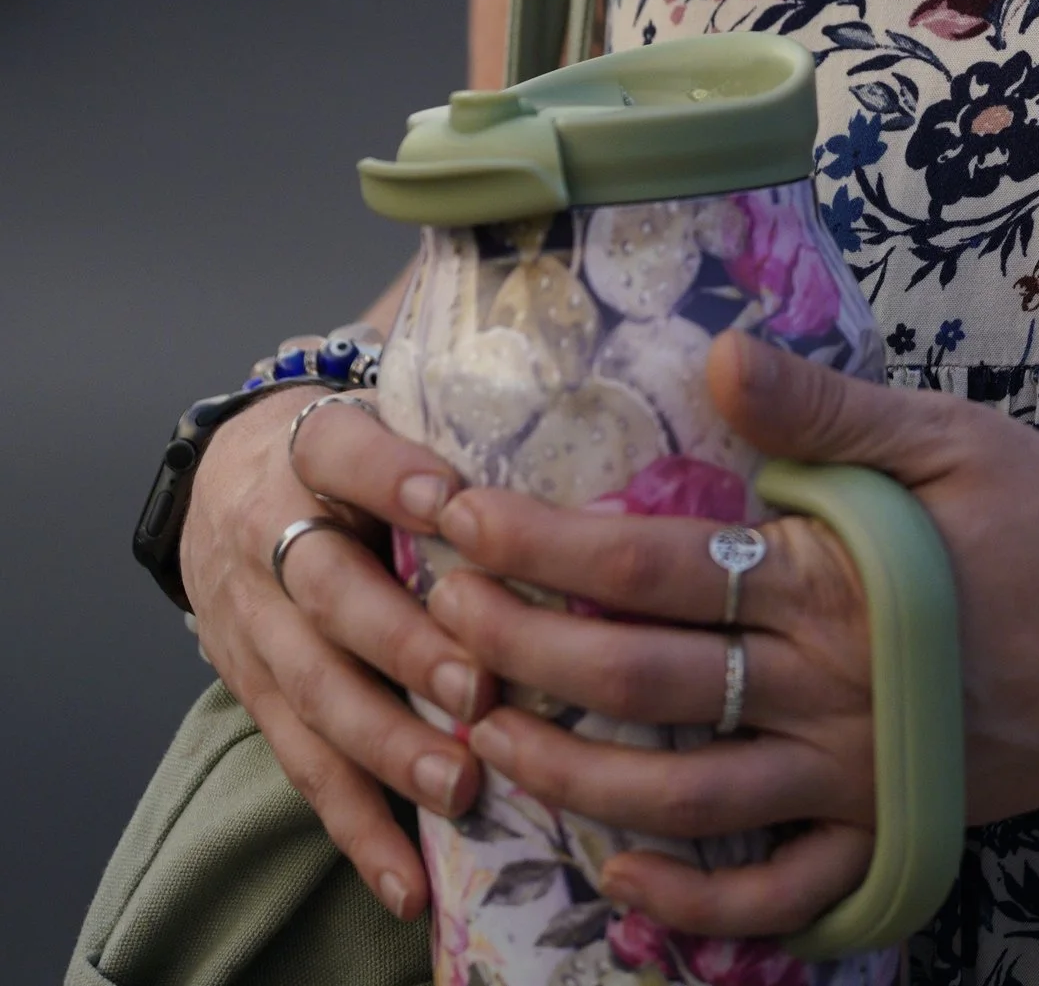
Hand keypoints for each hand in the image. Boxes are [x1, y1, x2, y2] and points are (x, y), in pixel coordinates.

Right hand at [180, 388, 494, 927]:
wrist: (220, 482)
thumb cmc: (346, 447)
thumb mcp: (376, 404)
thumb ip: (453, 413)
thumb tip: (574, 399)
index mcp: (307, 448)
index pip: (342, 450)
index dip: (391, 475)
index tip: (451, 502)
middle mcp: (269, 537)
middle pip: (329, 591)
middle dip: (405, 645)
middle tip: (481, 689)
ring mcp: (255, 625)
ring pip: (316, 691)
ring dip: (390, 747)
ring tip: (460, 787)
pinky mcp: (256, 697)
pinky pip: (305, 769)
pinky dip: (359, 829)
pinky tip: (409, 881)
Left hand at [428, 330, 1038, 953]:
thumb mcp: (953, 432)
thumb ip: (826, 402)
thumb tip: (714, 349)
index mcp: (832, 575)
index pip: (646, 563)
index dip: (537, 543)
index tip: (454, 518)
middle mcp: (826, 688)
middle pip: (636, 683)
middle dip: (516, 655)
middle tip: (434, 625)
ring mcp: (854, 775)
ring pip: (677, 801)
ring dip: (565, 777)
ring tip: (480, 744)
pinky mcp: (889, 833)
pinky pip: (772, 895)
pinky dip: (689, 902)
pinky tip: (618, 880)